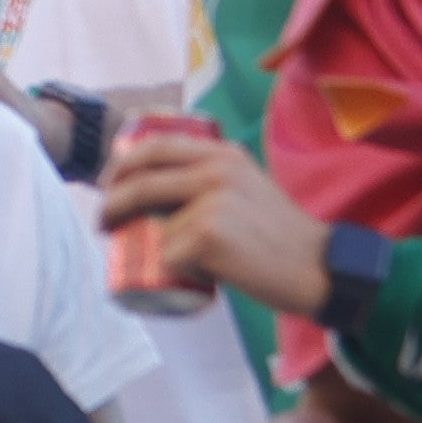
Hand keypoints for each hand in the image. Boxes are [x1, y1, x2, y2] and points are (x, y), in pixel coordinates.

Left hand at [98, 127, 329, 309]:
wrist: (318, 267)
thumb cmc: (278, 236)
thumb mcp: (246, 189)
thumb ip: (210, 181)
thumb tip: (153, 189)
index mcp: (223, 154)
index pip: (156, 146)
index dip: (123, 164)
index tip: (108, 183)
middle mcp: (216, 170)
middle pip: (140, 183)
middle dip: (110, 204)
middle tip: (103, 223)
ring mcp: (211, 201)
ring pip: (155, 226)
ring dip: (151, 247)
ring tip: (173, 259)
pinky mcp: (207, 235)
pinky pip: (168, 256)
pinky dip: (176, 271)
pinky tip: (203, 275)